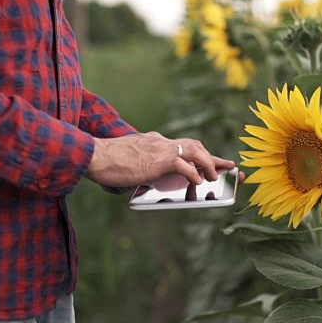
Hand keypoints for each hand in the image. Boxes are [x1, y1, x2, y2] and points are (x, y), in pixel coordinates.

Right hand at [85, 132, 243, 186]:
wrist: (93, 155)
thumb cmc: (106, 161)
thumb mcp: (130, 158)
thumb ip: (143, 162)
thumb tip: (146, 173)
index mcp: (155, 141)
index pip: (184, 145)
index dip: (203, 153)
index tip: (216, 160)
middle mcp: (161, 142)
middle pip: (195, 146)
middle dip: (214, 158)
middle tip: (228, 167)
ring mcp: (161, 149)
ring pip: (195, 152)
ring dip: (208, 164)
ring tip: (213, 177)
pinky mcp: (158, 160)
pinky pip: (183, 165)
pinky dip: (193, 173)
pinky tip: (197, 181)